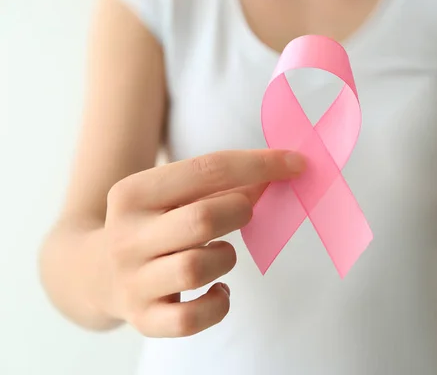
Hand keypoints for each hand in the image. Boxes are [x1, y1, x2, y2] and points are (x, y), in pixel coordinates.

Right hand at [97, 150, 304, 336]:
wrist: (93, 273)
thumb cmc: (150, 225)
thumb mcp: (169, 195)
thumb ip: (219, 184)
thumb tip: (281, 171)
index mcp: (132, 193)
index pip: (207, 169)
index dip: (259, 164)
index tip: (296, 164)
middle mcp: (126, 236)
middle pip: (203, 219)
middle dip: (240, 211)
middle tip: (243, 213)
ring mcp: (133, 281)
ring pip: (197, 268)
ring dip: (226, 257)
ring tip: (220, 253)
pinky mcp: (144, 319)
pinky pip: (191, 319)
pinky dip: (217, 304)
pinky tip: (218, 289)